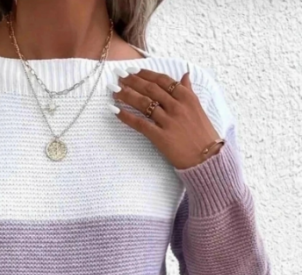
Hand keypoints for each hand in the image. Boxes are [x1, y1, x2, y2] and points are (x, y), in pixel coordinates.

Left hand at [109, 67, 223, 169]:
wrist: (207, 158)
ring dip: (126, 95)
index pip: (162, 80)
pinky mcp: (160, 137)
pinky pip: (140, 124)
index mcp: (187, 97)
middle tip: (119, 76)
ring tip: (114, 91)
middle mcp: (177, 106)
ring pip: (143, 103)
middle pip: (150, 89)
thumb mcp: (198, 108)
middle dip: (132, 81)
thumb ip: (189, 90)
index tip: (132, 70)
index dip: (145, 73)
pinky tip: (115, 111)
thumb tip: (185, 75)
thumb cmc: (203, 134)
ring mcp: (168, 121)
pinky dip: (126, 116)